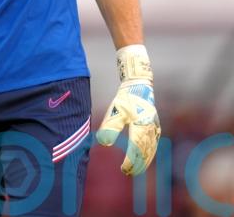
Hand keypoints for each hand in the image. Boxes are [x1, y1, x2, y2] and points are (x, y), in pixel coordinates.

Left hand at [96, 44, 160, 175]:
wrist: (139, 86)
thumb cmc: (125, 98)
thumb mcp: (115, 111)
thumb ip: (110, 127)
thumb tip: (104, 143)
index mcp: (141, 124)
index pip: (136, 148)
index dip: (131, 161)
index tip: (124, 169)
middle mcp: (151, 128)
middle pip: (146, 152)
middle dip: (138, 164)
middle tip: (129, 173)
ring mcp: (155, 127)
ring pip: (151, 149)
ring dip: (144, 161)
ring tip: (135, 170)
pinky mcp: (155, 126)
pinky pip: (154, 144)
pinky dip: (149, 153)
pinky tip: (144, 158)